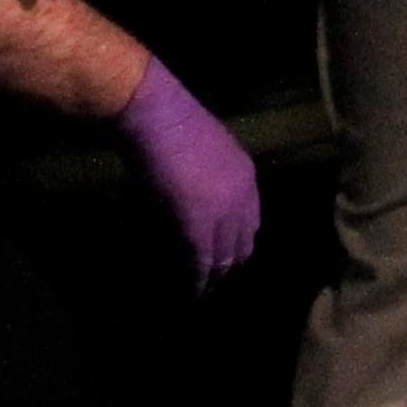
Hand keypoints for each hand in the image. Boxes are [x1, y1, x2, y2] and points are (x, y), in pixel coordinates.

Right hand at [114, 57, 259, 288]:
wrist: (155, 113)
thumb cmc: (169, 120)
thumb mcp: (199, 150)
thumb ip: (206, 179)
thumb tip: (193, 201)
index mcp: (246, 174)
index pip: (250, 221)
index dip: (238, 243)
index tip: (226, 258)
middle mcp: (243, 195)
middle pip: (242, 243)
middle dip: (229, 265)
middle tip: (214, 282)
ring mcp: (223, 211)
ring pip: (224, 257)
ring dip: (214, 277)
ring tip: (202, 293)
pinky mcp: (198, 224)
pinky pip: (201, 261)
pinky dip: (196, 279)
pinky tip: (191, 291)